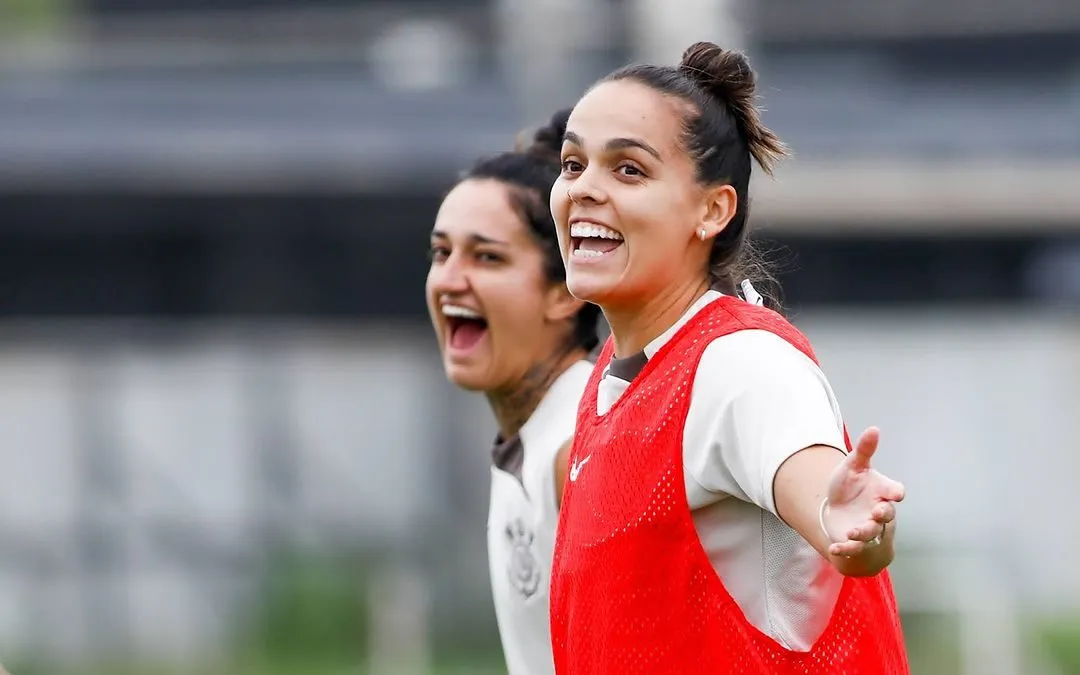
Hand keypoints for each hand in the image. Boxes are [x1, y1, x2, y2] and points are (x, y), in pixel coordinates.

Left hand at [822, 426, 904, 557]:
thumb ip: (864, 450)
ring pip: (871, 533)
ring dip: (863, 532)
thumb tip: (874, 429)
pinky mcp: (854, 541)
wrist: (839, 510)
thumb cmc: (851, 486)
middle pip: (887, 514)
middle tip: (878, 512)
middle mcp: (879, 511)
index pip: (895, 491)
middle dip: (884, 514)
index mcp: (881, 491)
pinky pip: (853, 548)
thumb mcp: (854, 466)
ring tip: (852, 531)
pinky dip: (845, 549)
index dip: (896, 492)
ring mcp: (868, 527)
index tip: (896, 493)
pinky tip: (833, 548)